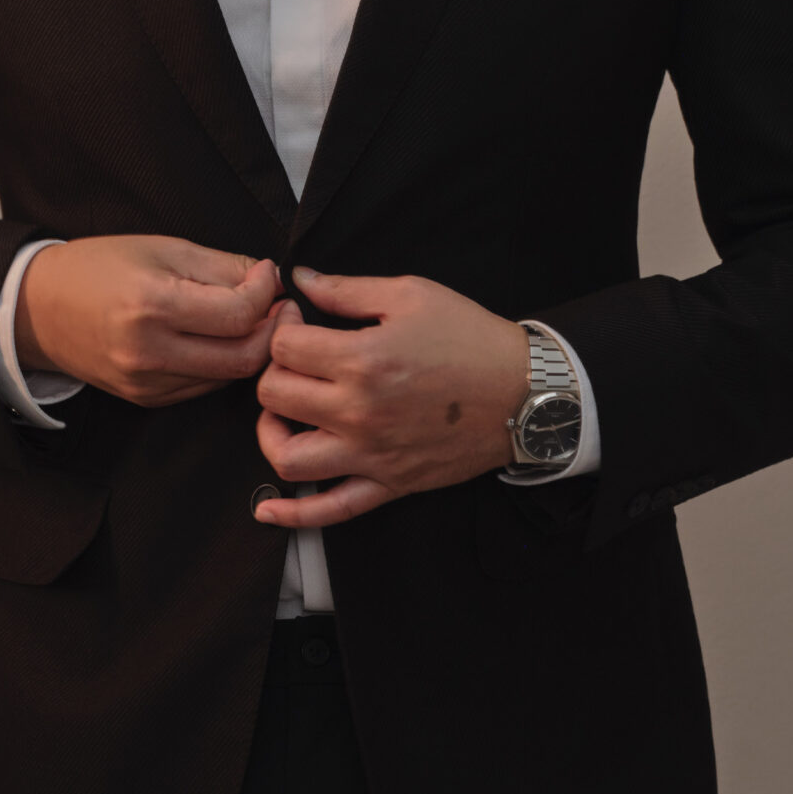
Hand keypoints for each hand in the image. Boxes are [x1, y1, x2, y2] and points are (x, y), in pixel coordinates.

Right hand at [17, 236, 281, 406]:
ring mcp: (146, 382)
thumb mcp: (162, 248)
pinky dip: (222, 364)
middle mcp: (149, 352)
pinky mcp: (145, 398)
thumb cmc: (98, 267)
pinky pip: (203, 386)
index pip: (238, 315)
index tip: (266, 274)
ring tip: (251, 318)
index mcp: (152, 305)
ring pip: (228, 377)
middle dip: (273, 330)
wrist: (38, 308)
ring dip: (251, 349)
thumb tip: (269, 280)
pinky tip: (219, 338)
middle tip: (278, 305)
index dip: (265, 293)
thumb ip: (221, 266)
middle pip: (243, 357)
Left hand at [252, 268, 528, 527]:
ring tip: (284, 415)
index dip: (283, 326)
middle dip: (275, 371)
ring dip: (272, 434)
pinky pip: (331, 509)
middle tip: (296, 360)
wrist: (524, 392)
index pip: (284, 348)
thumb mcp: (411, 295)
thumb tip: (301, 279)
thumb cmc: (471, 338)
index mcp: (362, 361)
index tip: (299, 320)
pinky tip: (268, 509)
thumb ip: (348, 290)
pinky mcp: (388, 484)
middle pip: (275, 397)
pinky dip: (294, 513)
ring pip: (287, 457)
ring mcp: (371, 454)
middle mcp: (359, 413)